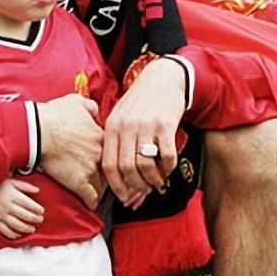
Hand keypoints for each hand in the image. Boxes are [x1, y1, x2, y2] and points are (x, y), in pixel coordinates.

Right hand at [0, 179, 43, 239]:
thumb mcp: (11, 182)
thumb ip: (25, 186)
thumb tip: (38, 190)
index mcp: (12, 196)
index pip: (28, 204)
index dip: (37, 208)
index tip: (42, 211)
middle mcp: (7, 206)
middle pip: (24, 215)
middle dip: (34, 219)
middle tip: (40, 219)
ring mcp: (1, 215)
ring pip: (16, 225)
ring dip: (26, 228)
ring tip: (32, 229)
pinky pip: (5, 230)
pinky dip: (12, 234)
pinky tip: (19, 235)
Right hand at [37, 94, 105, 209]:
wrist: (38, 131)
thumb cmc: (54, 115)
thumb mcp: (76, 101)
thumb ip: (91, 106)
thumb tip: (96, 112)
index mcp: (101, 136)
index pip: (114, 152)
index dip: (111, 157)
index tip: (110, 161)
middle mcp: (100, 154)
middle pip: (112, 169)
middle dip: (111, 175)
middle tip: (110, 180)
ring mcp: (90, 169)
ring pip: (103, 185)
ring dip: (101, 189)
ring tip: (99, 193)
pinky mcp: (78, 182)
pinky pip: (90, 197)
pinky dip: (92, 201)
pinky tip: (91, 204)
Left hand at [102, 58, 185, 203]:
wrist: (163, 78)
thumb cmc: (141, 103)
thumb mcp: (121, 117)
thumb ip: (118, 143)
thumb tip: (121, 178)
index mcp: (112, 127)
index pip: (108, 164)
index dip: (116, 186)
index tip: (124, 197)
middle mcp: (126, 127)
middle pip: (126, 168)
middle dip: (135, 186)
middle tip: (143, 191)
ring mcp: (146, 126)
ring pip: (145, 165)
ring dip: (152, 180)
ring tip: (156, 183)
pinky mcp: (165, 125)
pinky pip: (166, 156)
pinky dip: (168, 168)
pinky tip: (168, 169)